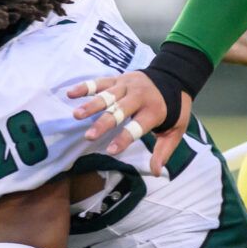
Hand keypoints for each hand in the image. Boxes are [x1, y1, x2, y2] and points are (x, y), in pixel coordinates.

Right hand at [67, 71, 190, 174]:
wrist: (175, 75)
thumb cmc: (173, 108)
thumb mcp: (176, 130)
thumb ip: (164, 150)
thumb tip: (157, 172)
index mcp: (154, 110)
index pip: (137, 126)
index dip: (124, 138)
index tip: (110, 151)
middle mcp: (139, 96)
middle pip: (119, 110)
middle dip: (103, 123)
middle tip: (89, 136)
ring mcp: (127, 85)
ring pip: (107, 96)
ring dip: (91, 105)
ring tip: (76, 115)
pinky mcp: (118, 78)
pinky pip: (100, 82)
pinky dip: (85, 87)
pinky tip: (70, 93)